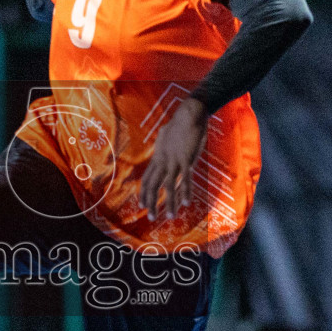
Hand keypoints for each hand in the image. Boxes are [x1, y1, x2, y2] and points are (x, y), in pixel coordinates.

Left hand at [139, 97, 207, 220]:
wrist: (189, 113)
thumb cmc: (180, 123)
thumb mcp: (166, 136)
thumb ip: (163, 146)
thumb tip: (162, 148)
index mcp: (158, 156)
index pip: (147, 178)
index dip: (144, 193)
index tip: (142, 205)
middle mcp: (163, 160)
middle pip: (153, 185)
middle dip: (151, 202)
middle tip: (151, 217)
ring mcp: (174, 160)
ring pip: (169, 185)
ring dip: (169, 202)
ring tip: (170, 216)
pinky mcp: (186, 159)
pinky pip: (185, 178)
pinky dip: (185, 191)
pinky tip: (185, 202)